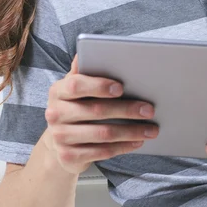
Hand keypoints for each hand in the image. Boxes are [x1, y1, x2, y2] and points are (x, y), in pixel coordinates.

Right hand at [43, 56, 158, 174]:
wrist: (58, 142)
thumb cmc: (75, 107)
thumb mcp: (75, 88)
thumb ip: (83, 72)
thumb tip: (85, 50)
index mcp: (58, 91)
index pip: (76, 85)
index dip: (98, 85)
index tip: (121, 87)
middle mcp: (55, 113)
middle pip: (95, 111)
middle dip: (126, 109)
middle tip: (149, 109)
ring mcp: (60, 136)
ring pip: (102, 134)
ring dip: (130, 131)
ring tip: (151, 129)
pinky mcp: (69, 156)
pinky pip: (101, 152)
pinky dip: (123, 147)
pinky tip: (137, 141)